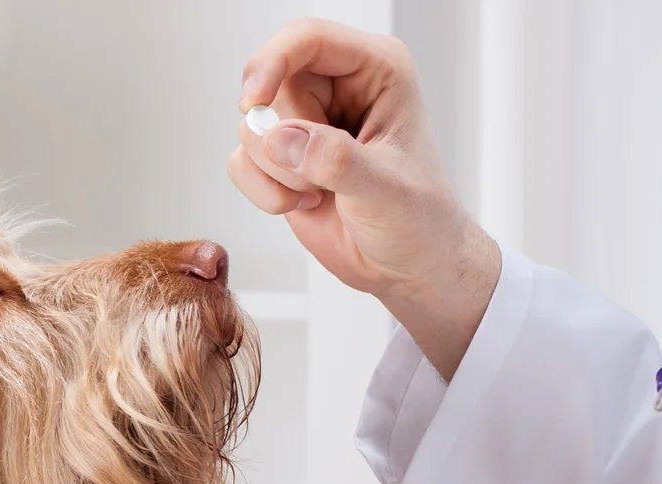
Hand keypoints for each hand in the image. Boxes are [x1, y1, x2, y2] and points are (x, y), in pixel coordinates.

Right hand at [229, 17, 499, 378]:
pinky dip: (263, 191)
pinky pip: (241, 160)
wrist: (410, 268)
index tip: (253, 100)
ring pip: (252, 126)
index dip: (271, 62)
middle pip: (270, 85)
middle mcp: (337, 87)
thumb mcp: (386, 191)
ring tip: (320, 191)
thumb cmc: (420, 221)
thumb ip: (336, 161)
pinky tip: (304, 202)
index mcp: (375, 70)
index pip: (306, 38)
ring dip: (276, 172)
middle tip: (318, 176)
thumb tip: (282, 137)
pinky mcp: (283, 157)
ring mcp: (306, 121)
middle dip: (283, 140)